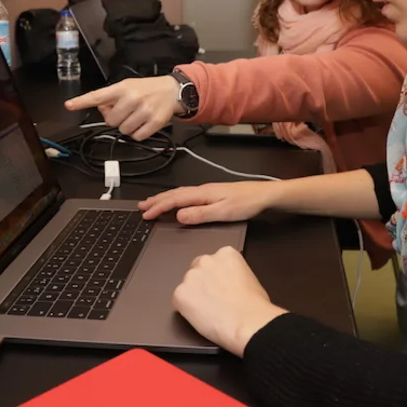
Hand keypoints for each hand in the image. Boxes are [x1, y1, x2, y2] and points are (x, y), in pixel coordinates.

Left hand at [64, 76, 182, 139]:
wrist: (171, 90)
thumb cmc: (146, 90)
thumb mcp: (127, 87)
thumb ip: (112, 98)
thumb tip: (102, 110)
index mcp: (122, 88)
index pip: (98, 96)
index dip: (82, 101)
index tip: (69, 105)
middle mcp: (132, 98)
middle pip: (111, 121)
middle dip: (117, 119)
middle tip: (126, 111)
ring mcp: (144, 111)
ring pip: (123, 130)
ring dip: (128, 126)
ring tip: (137, 116)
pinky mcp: (154, 122)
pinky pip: (137, 137)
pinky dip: (138, 133)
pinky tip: (144, 123)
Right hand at [138, 180, 279, 224]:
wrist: (265, 195)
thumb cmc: (247, 203)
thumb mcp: (223, 212)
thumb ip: (201, 214)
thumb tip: (179, 215)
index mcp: (203, 194)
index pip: (175, 200)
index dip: (158, 207)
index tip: (145, 214)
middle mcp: (203, 190)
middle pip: (174, 194)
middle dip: (156, 201)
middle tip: (141, 207)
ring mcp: (208, 191)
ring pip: (180, 194)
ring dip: (164, 199)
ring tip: (152, 203)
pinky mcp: (213, 194)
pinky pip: (187, 196)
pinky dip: (176, 199)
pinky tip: (177, 203)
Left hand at [173, 246, 286, 356]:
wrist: (248, 323)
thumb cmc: (254, 306)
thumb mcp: (249, 278)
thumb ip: (233, 273)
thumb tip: (227, 282)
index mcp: (225, 254)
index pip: (214, 261)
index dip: (216, 276)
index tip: (220, 286)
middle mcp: (206, 260)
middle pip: (197, 269)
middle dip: (202, 283)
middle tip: (213, 299)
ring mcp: (191, 277)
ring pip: (187, 285)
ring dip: (194, 295)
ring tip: (210, 311)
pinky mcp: (180, 294)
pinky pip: (179, 301)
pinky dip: (186, 309)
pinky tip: (201, 317)